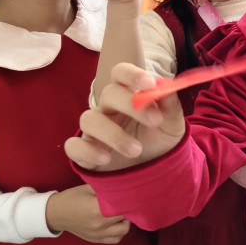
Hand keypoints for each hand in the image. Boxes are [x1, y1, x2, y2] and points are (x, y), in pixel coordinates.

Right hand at [45, 184, 129, 243]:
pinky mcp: (96, 240)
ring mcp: (98, 234)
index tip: (130, 193)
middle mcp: (99, 224)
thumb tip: (123, 184)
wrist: (55, 214)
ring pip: (123, 230)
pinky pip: (115, 239)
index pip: (122, 205)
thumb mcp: (88, 187)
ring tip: (120, 213)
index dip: (128, 198)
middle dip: (128, 208)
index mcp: (97, 209)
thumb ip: (106, 187)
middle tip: (125, 201)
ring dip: (125, 221)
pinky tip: (115, 223)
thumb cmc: (72, 198)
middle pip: (125, 217)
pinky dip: (119, 232)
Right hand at [66, 62, 185, 171]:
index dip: (132, 74)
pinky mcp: (84, 152)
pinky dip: (88, 152)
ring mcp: (94, 130)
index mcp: (128, 95)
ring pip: (89, 120)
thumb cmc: (159, 140)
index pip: (120, 73)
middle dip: (129, 104)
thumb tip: (167, 85)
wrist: (153, 171)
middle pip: (107, 93)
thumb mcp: (172, 124)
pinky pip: (74, 146)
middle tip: (155, 120)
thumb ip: (170, 106)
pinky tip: (106, 159)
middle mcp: (108, 109)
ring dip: (114, 134)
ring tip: (136, 150)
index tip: (150, 84)